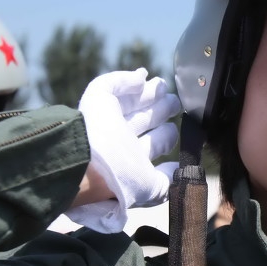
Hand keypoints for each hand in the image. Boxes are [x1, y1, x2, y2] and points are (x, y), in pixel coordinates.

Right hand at [67, 69, 180, 231]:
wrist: (90, 165)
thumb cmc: (122, 179)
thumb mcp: (150, 188)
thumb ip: (166, 180)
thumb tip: (177, 166)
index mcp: (128, 160)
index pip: (150, 144)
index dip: (164, 135)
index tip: (175, 127)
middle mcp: (117, 139)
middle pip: (142, 120)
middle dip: (160, 110)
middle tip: (175, 102)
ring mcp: (106, 118)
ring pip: (130, 101)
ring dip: (148, 92)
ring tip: (164, 86)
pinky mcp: (96, 99)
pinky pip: (111, 85)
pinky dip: (126, 79)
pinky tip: (142, 76)